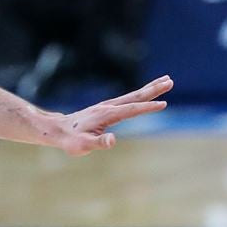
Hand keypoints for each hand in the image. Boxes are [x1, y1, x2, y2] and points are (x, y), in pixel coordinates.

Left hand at [53, 75, 171, 155]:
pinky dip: (141, 93)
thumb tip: (113, 140)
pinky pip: (129, 98)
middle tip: (170, 81)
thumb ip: (99, 143)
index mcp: (107, 115)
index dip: (147, 107)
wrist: (57, 130)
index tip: (164, 104)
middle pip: (135, 96)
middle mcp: (109, 106)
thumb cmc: (70, 140)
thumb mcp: (83, 146)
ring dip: (151, 88)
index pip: (131, 109)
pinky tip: (147, 93)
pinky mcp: (108, 108)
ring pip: (134, 95)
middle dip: (153, 89)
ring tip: (166, 80)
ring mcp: (108, 105)